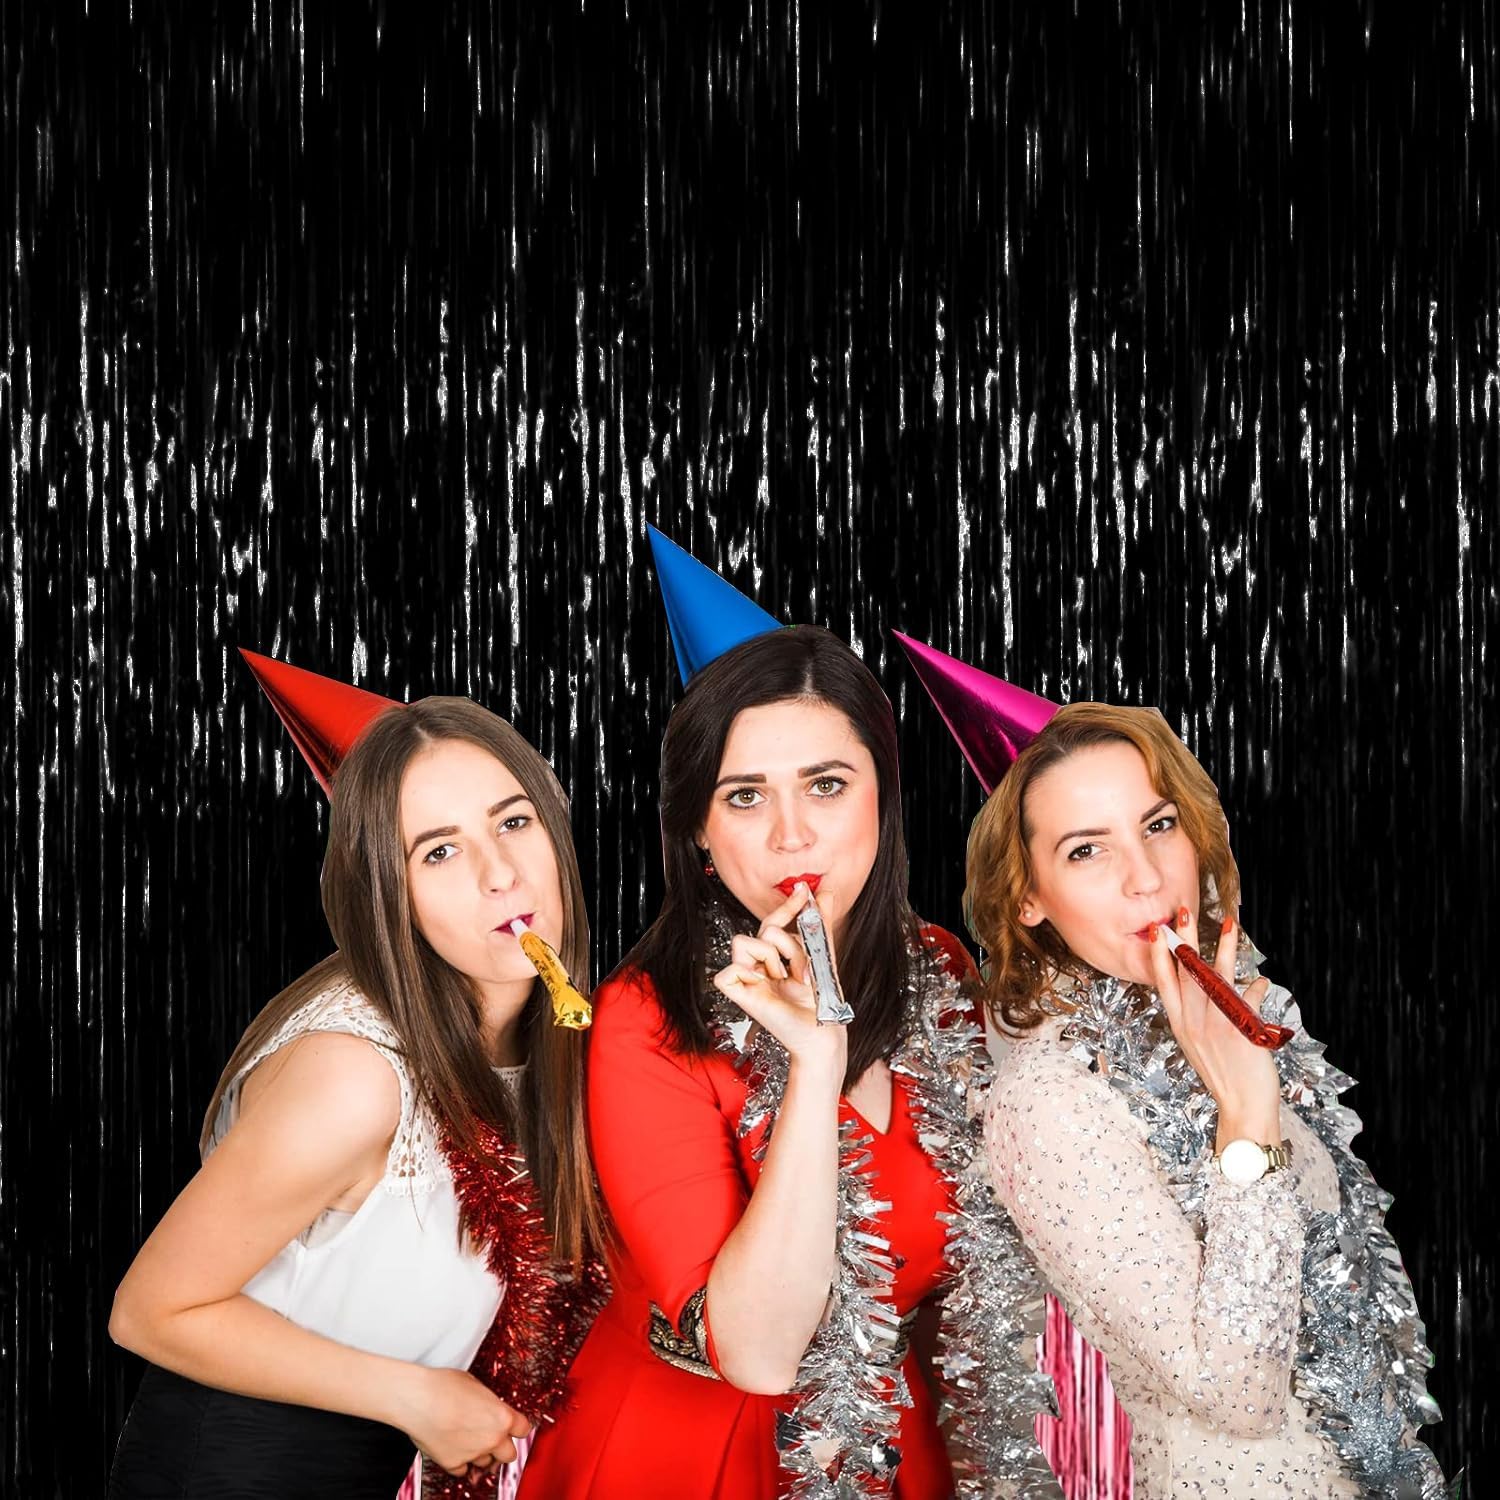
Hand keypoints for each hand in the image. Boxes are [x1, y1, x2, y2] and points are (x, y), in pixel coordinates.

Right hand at [392, 1365, 532, 1478]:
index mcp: (502, 1417)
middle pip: (510, 1454)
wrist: (417, 1399)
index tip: (514, 1427)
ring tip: (466, 1437)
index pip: (524, 1429)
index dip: (518, 1427)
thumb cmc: (444, 1386)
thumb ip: (489, 1403)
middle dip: (503, 1447)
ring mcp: (473, 1454)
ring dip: (481, 1454)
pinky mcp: (453, 1464)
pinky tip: (453, 1445)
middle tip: (492, 1438)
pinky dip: (460, 1461)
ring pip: (486, 1463)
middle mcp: (492, 1438)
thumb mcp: (476, 1385)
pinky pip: (463, 1469)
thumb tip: (490, 1409)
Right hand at [711, 883, 847, 1073]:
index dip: (787, 906)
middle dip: (789, 944)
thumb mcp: (821, 955)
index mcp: (776, 957)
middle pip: (763, 927)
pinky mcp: (738, 994)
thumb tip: (825, 892)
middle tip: (802, 968)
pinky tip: (764, 986)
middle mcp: (759, 965)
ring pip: (744, 941)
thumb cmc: (820, 1002)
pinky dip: (747, 973)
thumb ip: (819, 923)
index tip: (804, 892)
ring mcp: (748, 978)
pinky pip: (727, 970)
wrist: (822, 1031)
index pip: (772, 922)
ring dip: (772, 958)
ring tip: (784, 979)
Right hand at [1148, 907, 1281, 1149]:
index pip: (1164, 982)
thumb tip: (1231, 987)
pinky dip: (1257, 988)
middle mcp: (1193, 1023)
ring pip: (1217, 979)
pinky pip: (1250, 1000)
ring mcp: (1216, 1027)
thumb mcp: (1202, 1045)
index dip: (1160, 954)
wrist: (1243, 1110)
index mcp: (1180, 1025)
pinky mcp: (1240, 1032)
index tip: (1155, 930)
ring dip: (1223, 949)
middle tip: (1180, 913)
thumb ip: (1205, 1016)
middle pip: (1186, 973)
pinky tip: (1261, 980)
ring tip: (1229, 925)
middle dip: (1184, 940)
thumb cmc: (1226, 1077)